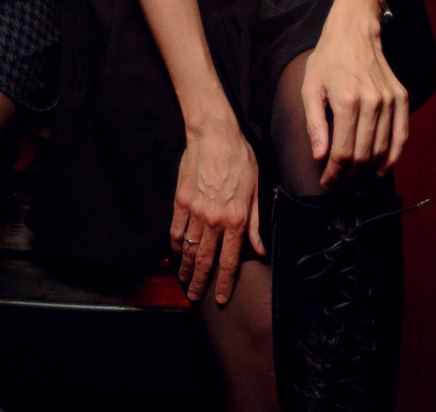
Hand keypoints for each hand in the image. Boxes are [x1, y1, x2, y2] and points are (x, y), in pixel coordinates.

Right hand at [170, 110, 265, 304]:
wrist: (215, 136)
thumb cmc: (240, 159)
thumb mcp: (256, 191)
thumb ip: (255, 223)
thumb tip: (259, 249)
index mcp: (236, 220)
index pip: (229, 261)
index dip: (224, 283)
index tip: (220, 298)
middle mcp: (214, 221)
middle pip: (206, 261)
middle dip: (200, 282)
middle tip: (195, 297)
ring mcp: (195, 213)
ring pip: (190, 250)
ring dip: (186, 269)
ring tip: (184, 281)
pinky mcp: (181, 202)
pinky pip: (177, 231)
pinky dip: (176, 246)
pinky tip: (176, 254)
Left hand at [302, 0, 409, 188]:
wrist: (355, 31)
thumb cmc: (327, 60)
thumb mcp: (310, 88)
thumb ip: (314, 124)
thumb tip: (320, 157)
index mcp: (347, 101)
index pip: (343, 152)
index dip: (334, 173)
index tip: (326, 182)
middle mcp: (372, 102)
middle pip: (364, 155)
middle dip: (349, 176)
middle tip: (338, 183)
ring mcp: (390, 100)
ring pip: (383, 149)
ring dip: (369, 170)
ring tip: (354, 177)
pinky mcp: (402, 97)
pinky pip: (402, 135)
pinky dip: (393, 156)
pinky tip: (381, 168)